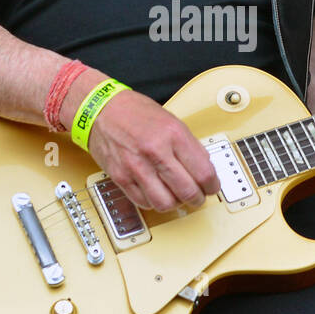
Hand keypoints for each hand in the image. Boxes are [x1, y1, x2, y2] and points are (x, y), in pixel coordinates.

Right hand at [85, 91, 219, 212]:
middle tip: (197, 196)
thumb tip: (204, 168)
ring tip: (176, 196)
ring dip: (175, 204)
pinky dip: (153, 202)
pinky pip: (143, 202)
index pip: (203, 172)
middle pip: (187, 191)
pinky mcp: (121, 177)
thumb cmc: (135, 112)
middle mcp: (155, 151)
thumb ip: (188, 146)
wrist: (101, 109)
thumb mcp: (171, 120)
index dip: (212, 185)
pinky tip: (156, 193)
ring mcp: (137, 166)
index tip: (212, 187)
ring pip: (166, 203)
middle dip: (197, 199)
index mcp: (173, 134)